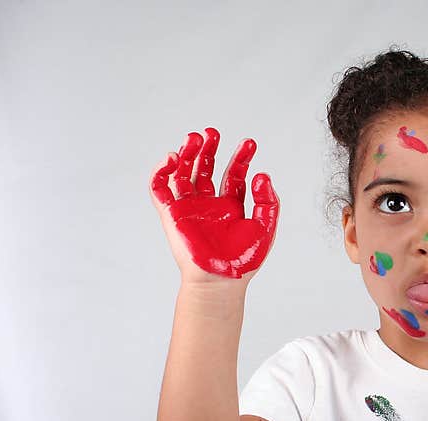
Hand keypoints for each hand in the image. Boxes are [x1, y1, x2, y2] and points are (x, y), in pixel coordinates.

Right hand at [149, 127, 280, 283]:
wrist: (222, 280)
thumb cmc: (243, 259)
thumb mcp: (266, 227)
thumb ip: (268, 201)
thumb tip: (262, 175)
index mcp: (231, 206)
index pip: (233, 174)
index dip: (240, 157)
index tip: (250, 143)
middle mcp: (209, 204)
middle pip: (205, 168)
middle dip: (208, 149)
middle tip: (212, 133)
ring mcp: (190, 207)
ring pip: (183, 173)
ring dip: (187, 154)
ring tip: (195, 138)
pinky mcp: (172, 213)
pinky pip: (160, 189)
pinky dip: (161, 171)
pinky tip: (172, 158)